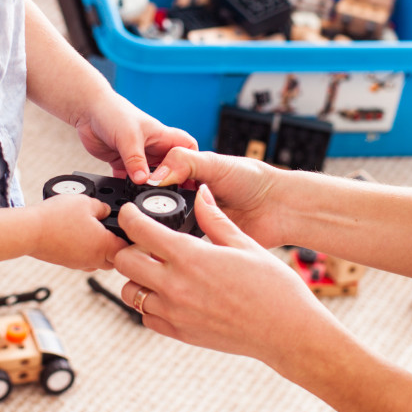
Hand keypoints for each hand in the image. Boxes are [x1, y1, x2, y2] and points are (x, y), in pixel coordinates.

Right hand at [30, 191, 126, 271]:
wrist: (29, 231)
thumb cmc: (57, 217)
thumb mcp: (86, 202)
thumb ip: (102, 207)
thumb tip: (107, 210)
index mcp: (104, 246)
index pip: (129, 250)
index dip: (133, 239)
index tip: (131, 229)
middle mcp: (94, 260)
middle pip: (116, 260)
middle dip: (119, 247)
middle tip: (116, 230)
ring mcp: (79, 264)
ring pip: (99, 261)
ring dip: (102, 250)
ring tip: (97, 232)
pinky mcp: (67, 263)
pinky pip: (84, 260)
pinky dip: (86, 251)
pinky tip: (80, 236)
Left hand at [72, 93, 196, 184]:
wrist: (88, 110)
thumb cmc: (113, 112)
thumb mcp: (128, 136)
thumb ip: (135, 159)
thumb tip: (142, 180)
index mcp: (162, 137)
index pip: (188, 149)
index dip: (192, 163)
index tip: (190, 179)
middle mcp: (153, 148)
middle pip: (171, 168)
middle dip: (171, 181)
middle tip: (168, 195)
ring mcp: (138, 157)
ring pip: (151, 177)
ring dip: (149, 186)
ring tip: (148, 197)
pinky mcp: (123, 164)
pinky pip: (130, 180)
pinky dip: (129, 187)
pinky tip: (127, 194)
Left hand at [111, 183, 333, 367]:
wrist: (288, 331)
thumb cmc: (274, 288)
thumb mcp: (245, 244)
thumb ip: (214, 219)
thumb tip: (201, 193)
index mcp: (191, 257)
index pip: (139, 230)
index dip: (130, 216)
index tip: (132, 213)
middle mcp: (176, 286)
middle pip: (124, 262)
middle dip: (129, 248)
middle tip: (146, 244)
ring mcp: (175, 313)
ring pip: (130, 292)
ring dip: (139, 278)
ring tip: (161, 271)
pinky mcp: (180, 333)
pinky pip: (147, 317)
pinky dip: (151, 304)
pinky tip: (172, 295)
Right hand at [144, 147, 284, 247]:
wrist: (279, 207)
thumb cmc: (252, 179)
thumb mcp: (214, 162)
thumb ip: (183, 162)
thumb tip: (154, 176)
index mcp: (184, 179)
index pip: (152, 185)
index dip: (142, 190)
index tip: (132, 195)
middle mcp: (186, 202)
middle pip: (155, 211)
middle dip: (149, 215)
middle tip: (141, 218)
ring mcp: (195, 224)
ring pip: (166, 231)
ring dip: (163, 232)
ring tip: (156, 233)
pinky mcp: (204, 245)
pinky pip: (185, 248)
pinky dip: (180, 247)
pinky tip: (175, 245)